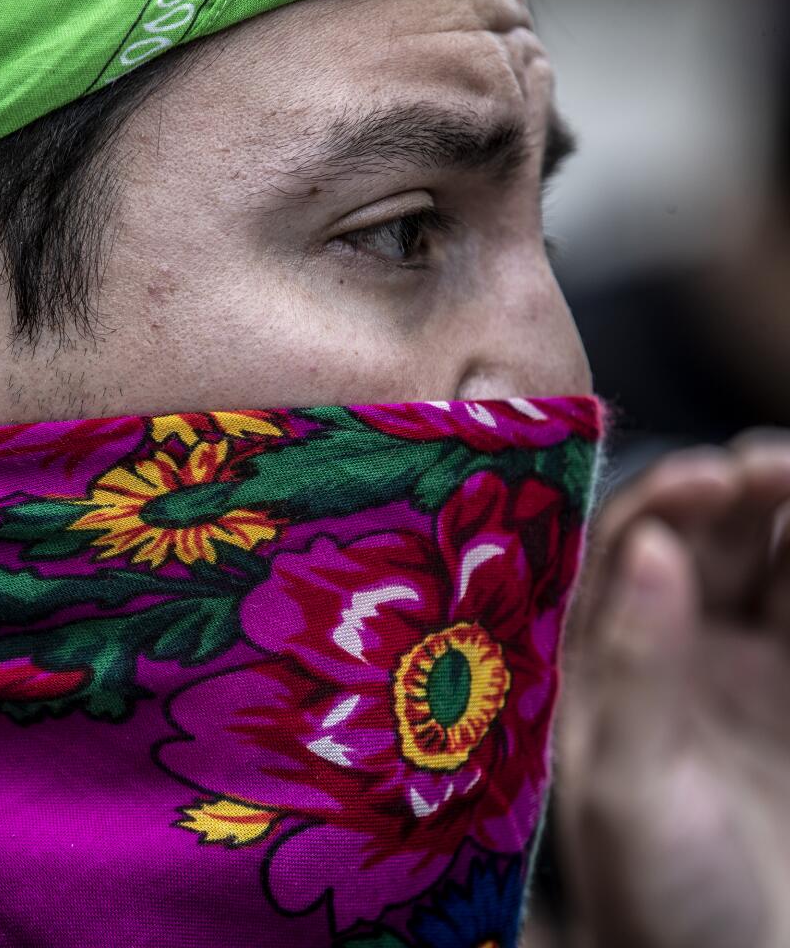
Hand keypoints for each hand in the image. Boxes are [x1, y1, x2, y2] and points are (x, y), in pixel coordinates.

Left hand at [556, 432, 789, 947]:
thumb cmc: (657, 899)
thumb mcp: (628, 789)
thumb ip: (634, 668)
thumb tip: (648, 546)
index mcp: (595, 666)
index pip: (615, 554)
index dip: (657, 502)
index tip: (707, 477)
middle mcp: (665, 652)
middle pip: (702, 539)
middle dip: (737, 492)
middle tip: (773, 468)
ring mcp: (744, 670)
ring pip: (771, 563)